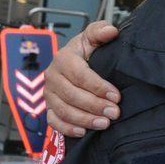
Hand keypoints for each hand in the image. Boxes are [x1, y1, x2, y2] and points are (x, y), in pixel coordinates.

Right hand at [44, 20, 121, 135]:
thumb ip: (100, 31)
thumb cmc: (85, 52)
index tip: (116, 96)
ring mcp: (49, 94)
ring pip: (64, 110)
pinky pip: (54, 122)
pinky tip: (84, 132)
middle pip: (71, 95)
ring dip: (85, 120)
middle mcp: (52, 77)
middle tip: (114, 112)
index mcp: (63, 58)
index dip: (98, 87)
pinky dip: (68, 129)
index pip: (80, 75)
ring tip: (104, 123)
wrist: (74, 63)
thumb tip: (111, 31)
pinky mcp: (48, 108)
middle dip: (94, 106)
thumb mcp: (92, 37)